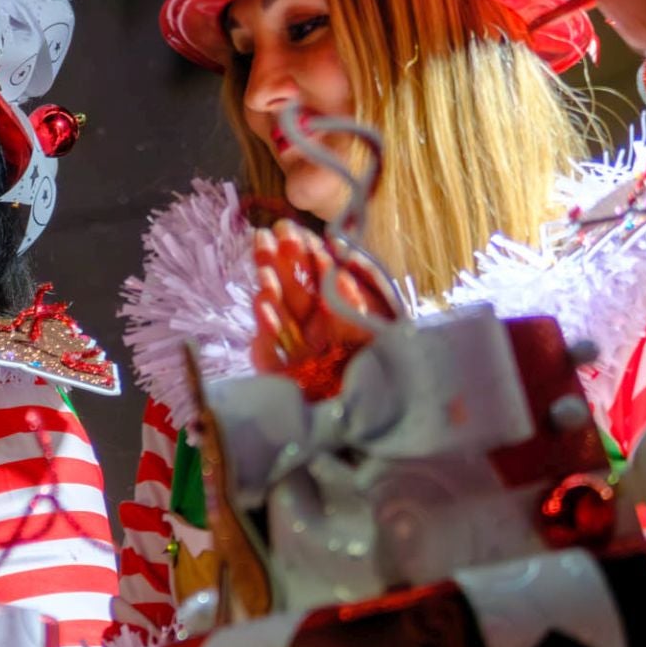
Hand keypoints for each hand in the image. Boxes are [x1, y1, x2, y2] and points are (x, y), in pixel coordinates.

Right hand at [250, 220, 387, 394]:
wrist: (381, 418)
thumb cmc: (383, 368)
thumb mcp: (375, 321)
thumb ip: (354, 290)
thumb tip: (337, 250)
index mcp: (334, 312)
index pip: (312, 276)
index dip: (301, 252)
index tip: (290, 229)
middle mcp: (311, 328)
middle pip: (289, 290)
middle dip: (277, 261)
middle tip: (267, 234)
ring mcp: (294, 351)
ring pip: (275, 314)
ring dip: (268, 288)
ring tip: (264, 267)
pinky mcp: (282, 377)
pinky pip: (268, 352)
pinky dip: (264, 329)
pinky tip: (262, 305)